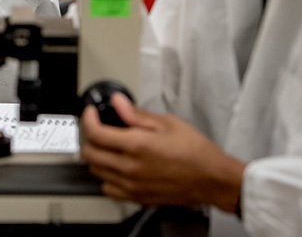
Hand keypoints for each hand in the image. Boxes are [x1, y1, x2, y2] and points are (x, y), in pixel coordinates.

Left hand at [80, 93, 244, 212]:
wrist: (212, 179)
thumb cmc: (196, 152)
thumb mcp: (167, 123)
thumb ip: (137, 114)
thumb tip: (119, 103)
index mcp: (137, 146)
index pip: (96, 133)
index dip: (89, 119)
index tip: (91, 114)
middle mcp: (130, 168)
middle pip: (91, 154)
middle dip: (89, 138)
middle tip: (97, 128)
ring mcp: (133, 186)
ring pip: (97, 172)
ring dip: (96, 158)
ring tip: (106, 147)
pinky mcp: (138, 198)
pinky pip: (109, 190)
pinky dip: (107, 178)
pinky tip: (116, 169)